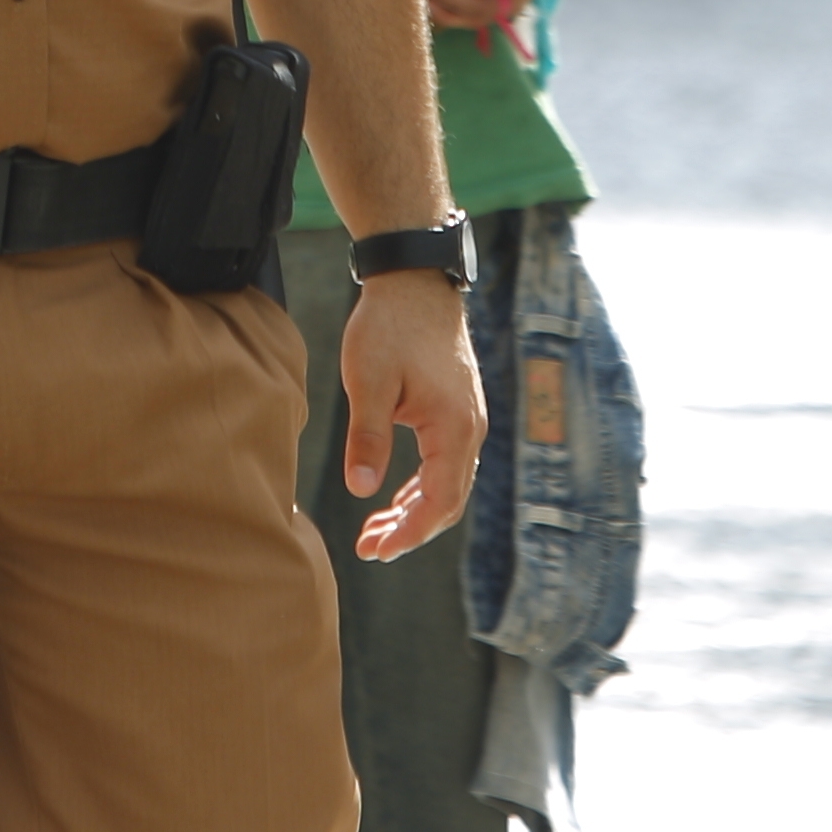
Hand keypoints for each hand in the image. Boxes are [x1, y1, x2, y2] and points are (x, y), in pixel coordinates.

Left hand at [336, 267, 487, 559]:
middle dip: (410, 530)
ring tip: (374, 531)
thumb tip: (361, 490)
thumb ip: (367, 437)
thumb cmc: (389, 326)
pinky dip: (420, 486)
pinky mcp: (457, 409)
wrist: (414, 280)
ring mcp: (468, 418)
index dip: (409, 534)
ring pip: (448, 483)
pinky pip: (445, 462)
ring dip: (413, 511)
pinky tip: (393, 496)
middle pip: (448, 500)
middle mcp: (470, 428)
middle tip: (368, 549)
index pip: (439, 502)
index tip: (375, 551)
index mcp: (453, 427)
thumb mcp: (368, 381)